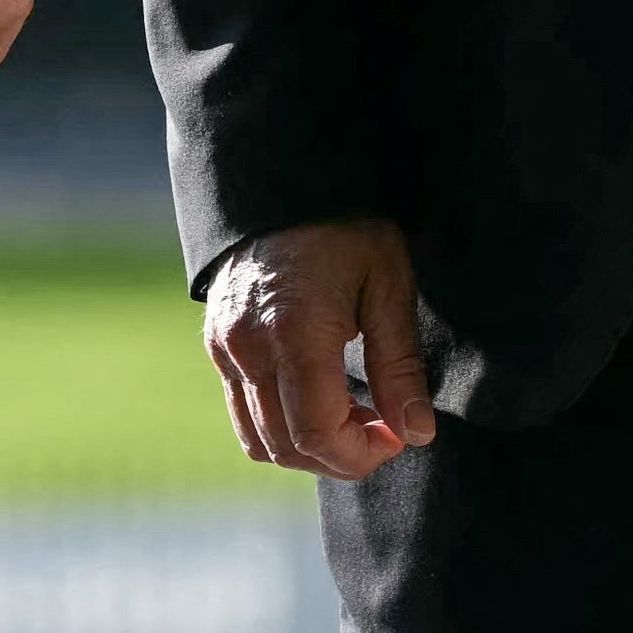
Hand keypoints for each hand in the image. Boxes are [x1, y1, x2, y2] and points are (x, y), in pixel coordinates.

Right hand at [203, 220, 439, 481]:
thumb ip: (399, 365)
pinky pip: (243, 413)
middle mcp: (248, 347)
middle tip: (383, 428)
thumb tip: (416, 432)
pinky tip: (319, 397)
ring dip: (309, 447)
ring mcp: (224, 347)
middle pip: (287, 448)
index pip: (317, 435)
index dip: (362, 455)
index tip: (397, 436)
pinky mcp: (216, 343)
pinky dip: (281, 426)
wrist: (283, 175)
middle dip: (340, 457)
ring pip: (259, 440)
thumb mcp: (387, 285)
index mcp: (295, 332)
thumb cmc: (345, 225)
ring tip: (353, 414)